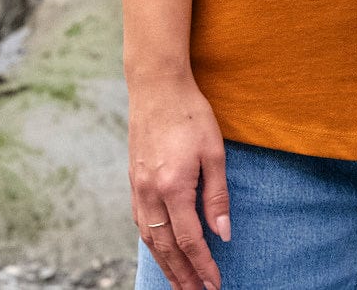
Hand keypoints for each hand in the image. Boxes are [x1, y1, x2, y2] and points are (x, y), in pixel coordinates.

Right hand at [128, 73, 230, 289]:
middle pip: (167, 248)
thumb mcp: (214, 151)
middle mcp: (151, 194)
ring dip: (166, 266)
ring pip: (150, 240)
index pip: (190, 240)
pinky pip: (141, 224)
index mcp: (173, 187)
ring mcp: (138, 189)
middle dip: (183, 276)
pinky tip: (161, 251)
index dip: (203, 265)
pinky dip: (152, 244)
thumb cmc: (190, 114)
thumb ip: (217, 195)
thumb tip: (222, 233)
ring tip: (180, 284)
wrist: (156, 87)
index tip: (215, 284)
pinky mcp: (133, 181)